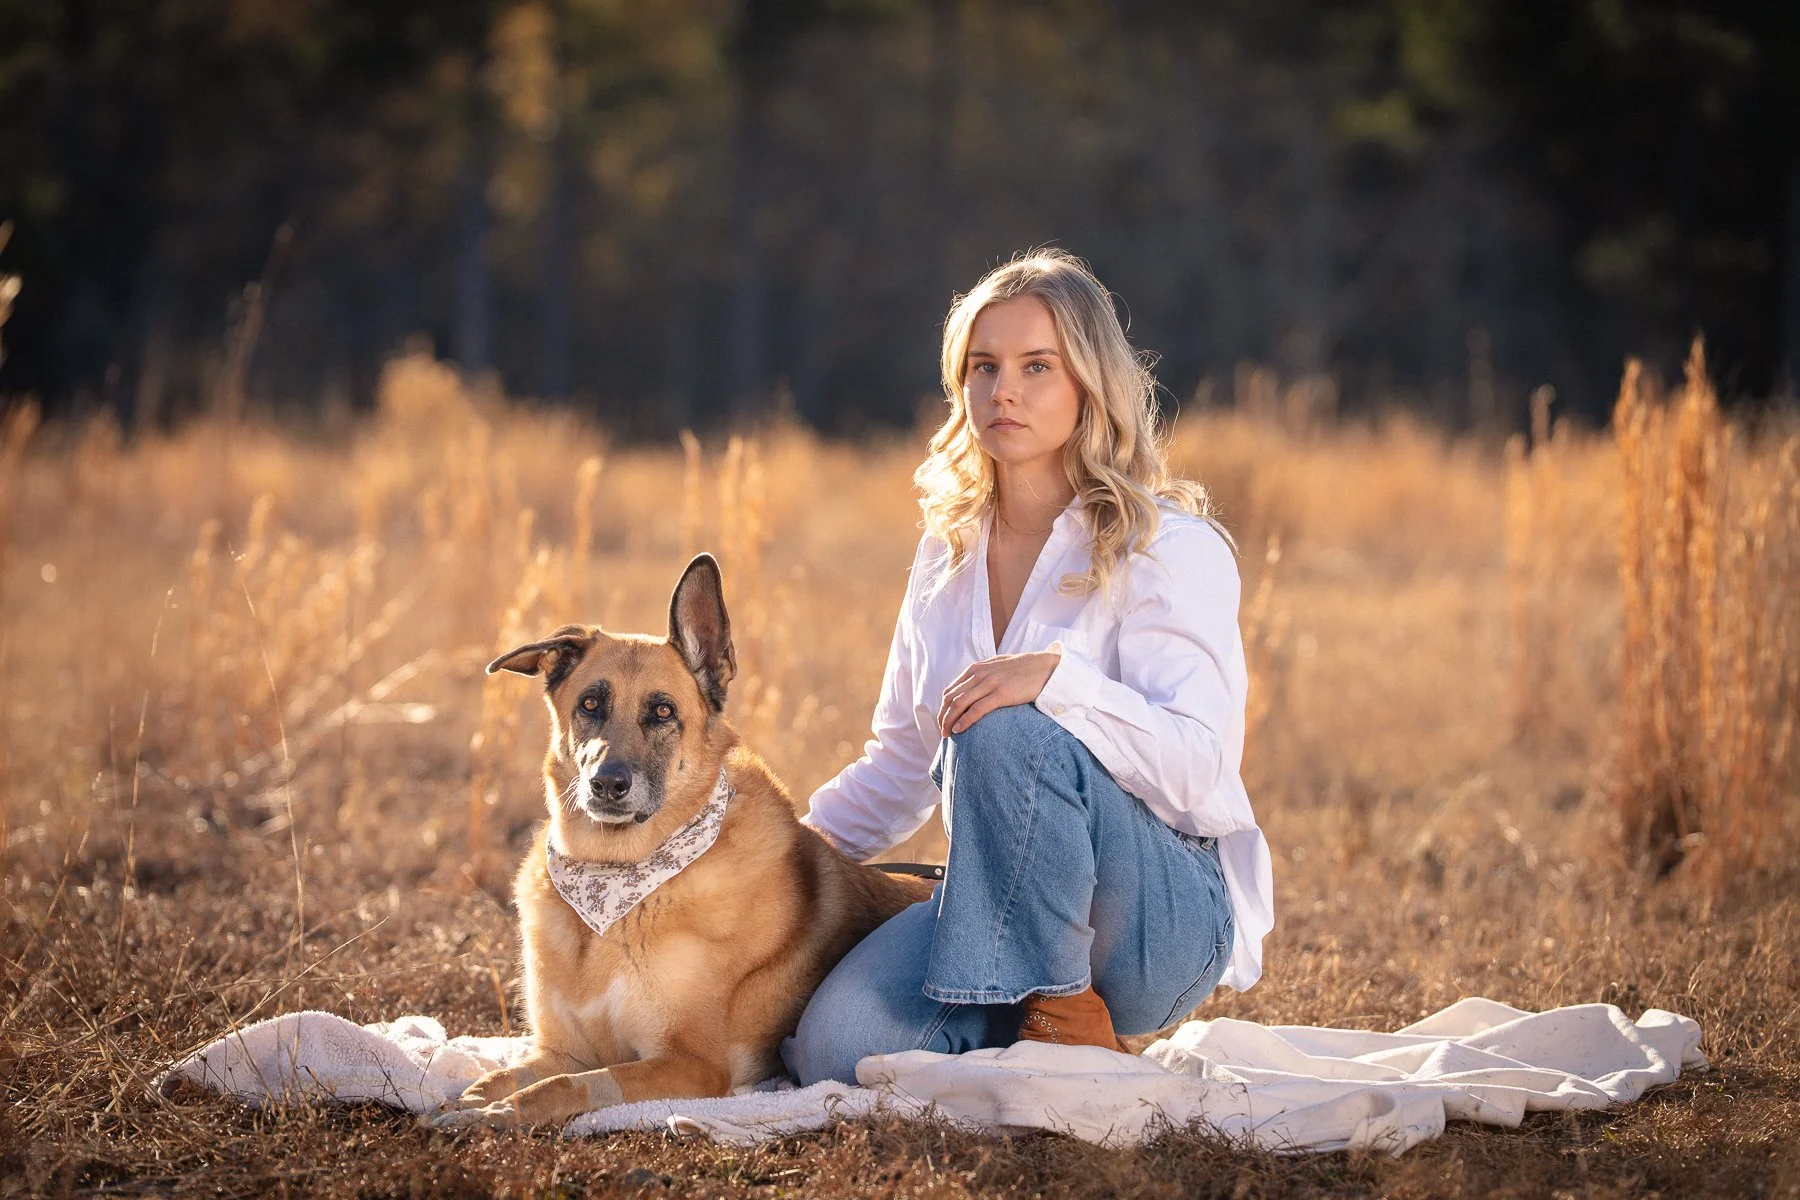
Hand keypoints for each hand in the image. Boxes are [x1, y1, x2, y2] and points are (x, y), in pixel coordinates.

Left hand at [937, 650, 1060, 735]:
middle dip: (943, 717)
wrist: (1045, 667)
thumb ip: (983, 676)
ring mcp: (990, 683)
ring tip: (948, 734)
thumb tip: (972, 690)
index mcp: (976, 669)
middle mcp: (979, 674)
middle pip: (951, 698)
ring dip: (949, 721)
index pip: (950, 691)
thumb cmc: (1023, 670)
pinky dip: (964, 720)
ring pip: (959, 704)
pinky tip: (959, 730)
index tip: (944, 722)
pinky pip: (976, 709)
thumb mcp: (997, 667)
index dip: (943, 708)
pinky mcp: (1001, 694)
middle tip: (942, 732)